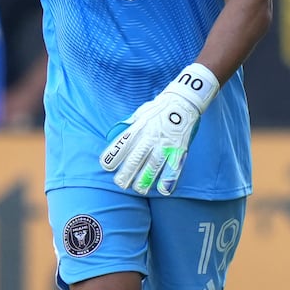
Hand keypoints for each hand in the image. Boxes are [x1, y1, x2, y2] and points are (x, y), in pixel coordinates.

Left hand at [100, 64, 219, 194]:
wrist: (183, 100)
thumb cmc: (159, 108)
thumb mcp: (140, 114)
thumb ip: (129, 126)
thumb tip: (113, 135)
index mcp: (139, 128)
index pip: (122, 143)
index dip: (114, 156)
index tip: (106, 167)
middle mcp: (150, 137)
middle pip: (136, 158)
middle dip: (127, 173)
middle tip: (120, 183)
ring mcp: (165, 143)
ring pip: (153, 165)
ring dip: (145, 179)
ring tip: (138, 190)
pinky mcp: (179, 149)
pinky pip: (174, 166)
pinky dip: (168, 179)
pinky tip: (162, 189)